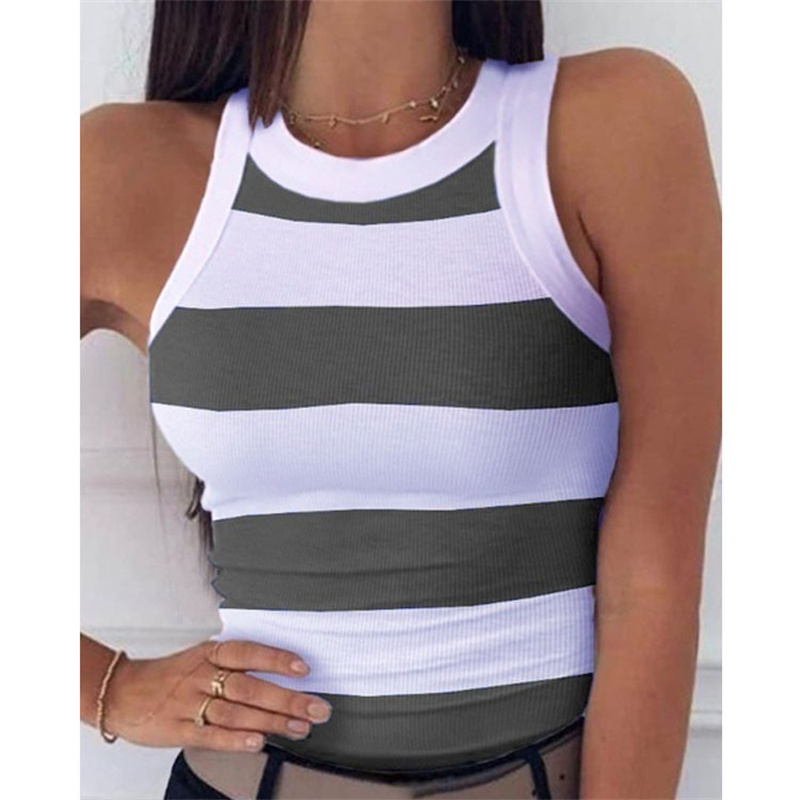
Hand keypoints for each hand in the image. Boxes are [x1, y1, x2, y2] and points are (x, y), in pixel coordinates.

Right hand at [101, 639, 331, 751]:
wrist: (119, 692)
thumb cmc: (170, 676)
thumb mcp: (200, 658)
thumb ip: (234, 666)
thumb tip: (280, 676)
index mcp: (209, 654)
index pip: (248, 652)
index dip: (277, 659)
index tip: (305, 669)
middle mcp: (202, 676)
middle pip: (250, 687)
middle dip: (288, 699)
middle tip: (318, 708)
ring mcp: (189, 703)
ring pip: (236, 713)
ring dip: (272, 722)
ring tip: (301, 729)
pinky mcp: (177, 730)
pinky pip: (210, 736)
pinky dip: (236, 740)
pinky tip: (259, 744)